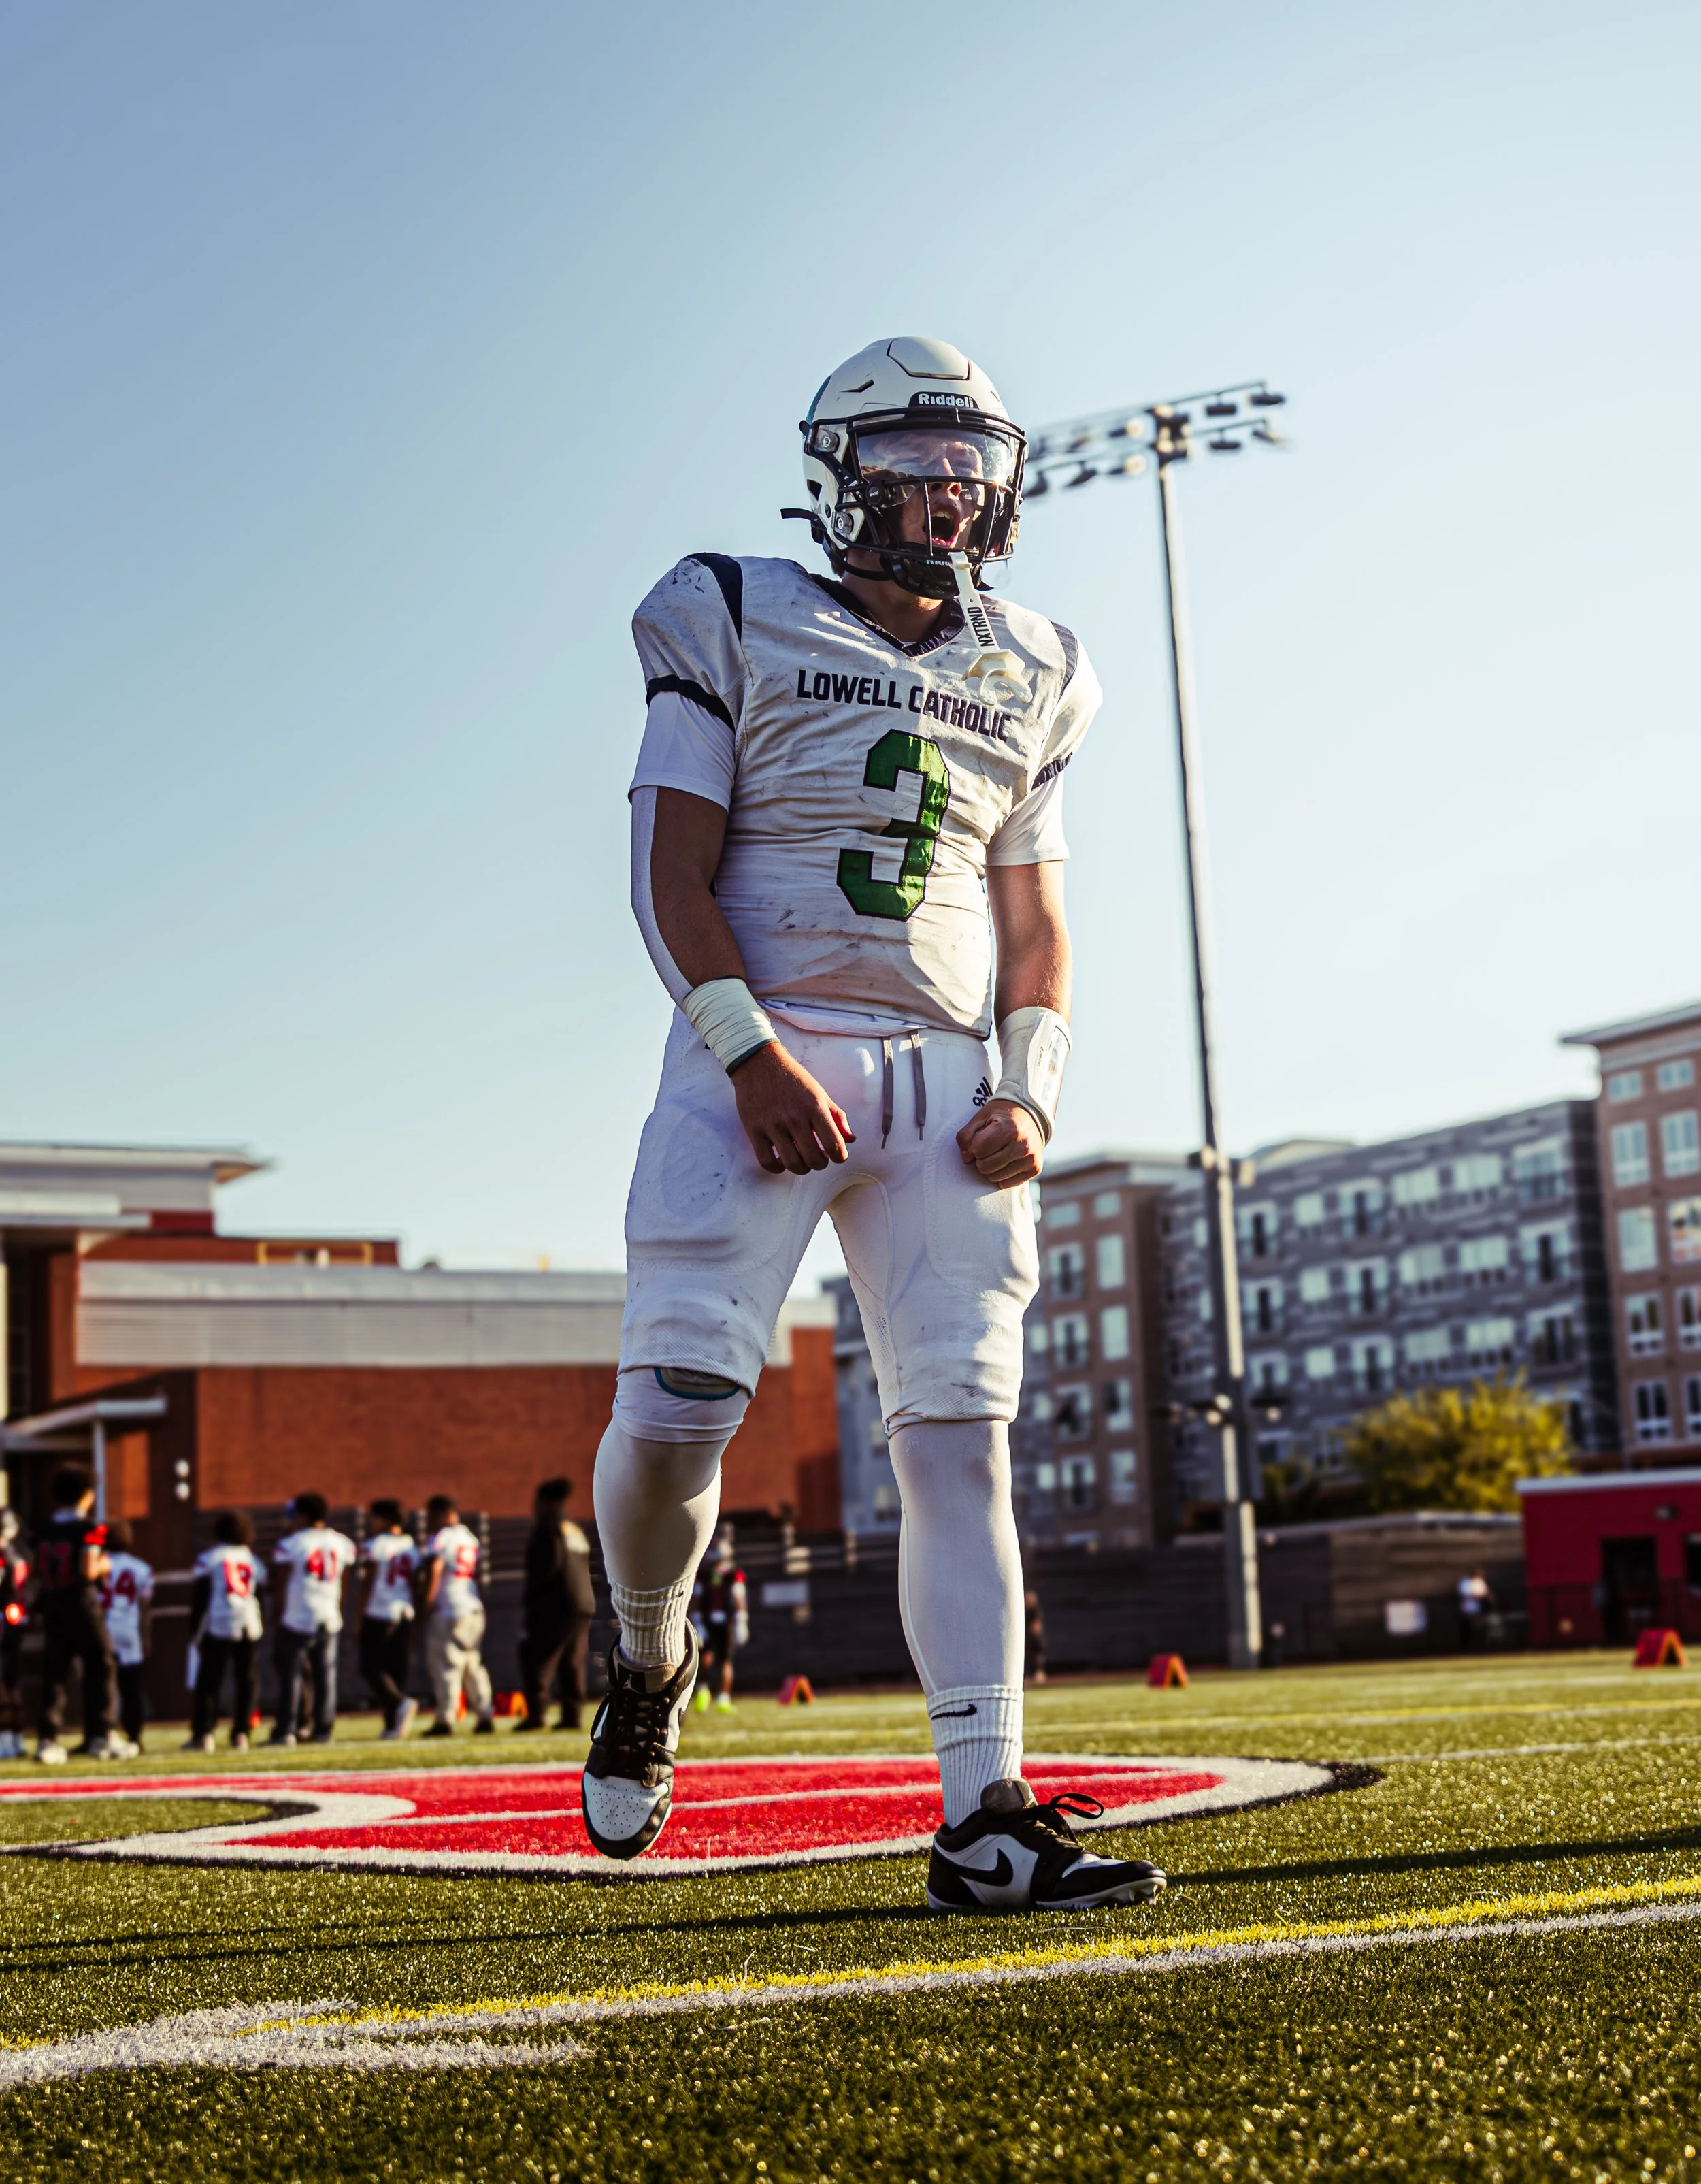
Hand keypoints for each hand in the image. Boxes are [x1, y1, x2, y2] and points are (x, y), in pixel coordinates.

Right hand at [733, 1043, 854, 1174]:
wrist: (758, 1062)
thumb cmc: (792, 1077)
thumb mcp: (819, 1092)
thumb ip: (836, 1116)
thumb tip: (850, 1139)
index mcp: (814, 1107)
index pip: (834, 1144)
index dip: (840, 1156)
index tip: (837, 1156)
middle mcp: (795, 1118)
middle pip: (814, 1159)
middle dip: (821, 1164)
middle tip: (818, 1158)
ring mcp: (773, 1125)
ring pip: (792, 1163)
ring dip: (801, 1168)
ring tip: (802, 1161)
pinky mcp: (754, 1130)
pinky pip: (766, 1161)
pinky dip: (777, 1168)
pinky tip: (781, 1161)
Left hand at [956, 1097, 1043, 1188]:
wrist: (1030, 1116)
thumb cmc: (1002, 1117)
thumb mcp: (980, 1117)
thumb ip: (966, 1136)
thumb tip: (966, 1159)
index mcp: (1008, 1128)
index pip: (978, 1150)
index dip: (975, 1146)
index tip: (982, 1139)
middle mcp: (1022, 1145)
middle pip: (985, 1166)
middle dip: (981, 1159)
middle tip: (989, 1149)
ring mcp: (1030, 1158)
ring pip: (995, 1177)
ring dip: (991, 1169)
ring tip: (998, 1154)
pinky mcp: (1035, 1169)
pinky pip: (1007, 1184)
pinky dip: (1002, 1176)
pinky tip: (1006, 1162)